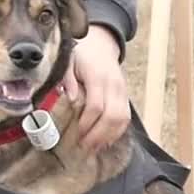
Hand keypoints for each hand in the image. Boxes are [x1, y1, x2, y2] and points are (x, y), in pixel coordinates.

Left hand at [65, 25, 128, 151]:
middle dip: (98, 134)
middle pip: (112, 115)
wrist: (101, 45)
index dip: (87, 122)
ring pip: (122, 118)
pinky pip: (126, 117)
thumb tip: (70, 99)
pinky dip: (116, 132)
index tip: (76, 134)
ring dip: (108, 136)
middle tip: (84, 146)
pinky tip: (105, 141)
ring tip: (94, 148)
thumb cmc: (81, 55)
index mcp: (97, 76)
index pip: (96, 105)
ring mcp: (122, 91)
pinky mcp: (125, 96)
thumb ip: (68, 79)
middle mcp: (113, 84)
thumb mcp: (69, 62)